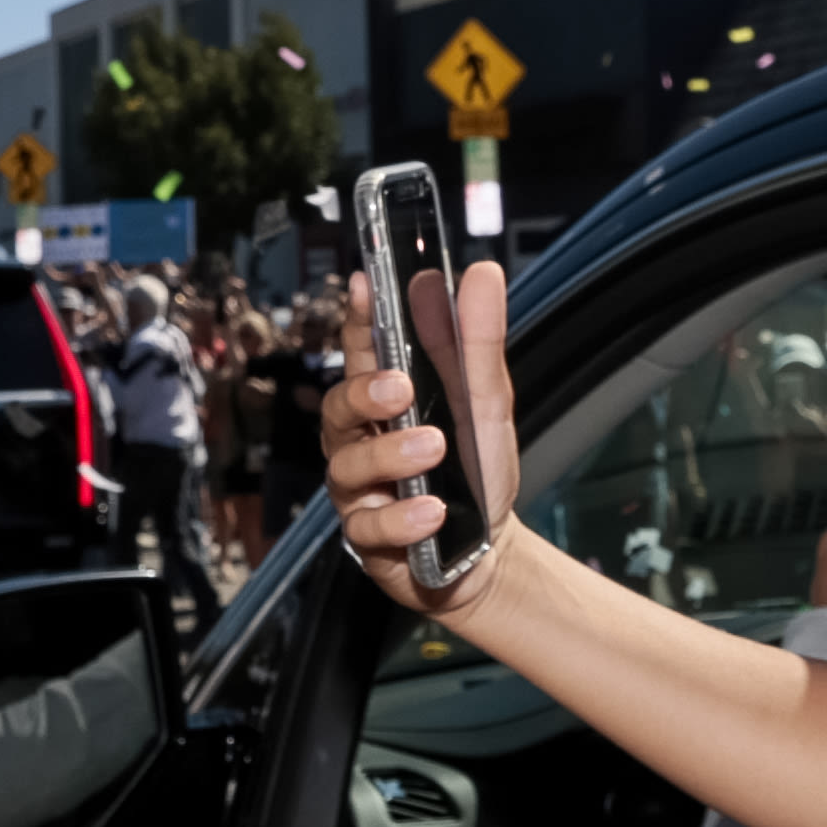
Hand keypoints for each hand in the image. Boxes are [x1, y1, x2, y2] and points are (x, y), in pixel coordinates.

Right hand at [323, 266, 521, 624]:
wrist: (490, 552)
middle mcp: (361, 440)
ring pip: (348, 467)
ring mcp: (360, 490)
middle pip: (337, 407)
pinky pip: (368, 525)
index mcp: (386, 400)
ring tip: (433, 448)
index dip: (357, 317)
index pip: (361, 349)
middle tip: (399, 387)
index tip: (363, 286)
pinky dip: (401, 517)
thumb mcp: (485, 403)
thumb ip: (478, 343)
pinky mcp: (368, 537)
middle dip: (363, 393)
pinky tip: (432, 511)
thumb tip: (482, 274)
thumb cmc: (477, 472)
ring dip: (389, 455)